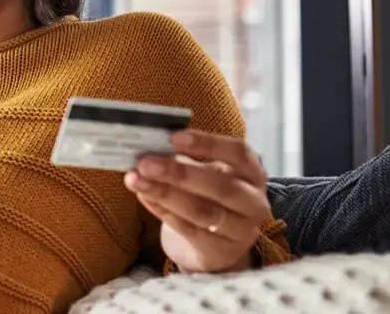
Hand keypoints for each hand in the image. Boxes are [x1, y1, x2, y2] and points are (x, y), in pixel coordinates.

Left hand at [124, 129, 270, 273]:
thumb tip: (148, 147)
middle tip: (145, 163)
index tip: (174, 137)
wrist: (216, 247)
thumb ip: (182, 160)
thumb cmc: (208, 199)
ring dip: (164, 194)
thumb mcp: (204, 175)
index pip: (238, 153)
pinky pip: (188, 230)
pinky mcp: (220, 252)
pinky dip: (162, 211)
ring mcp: (241, 231)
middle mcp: (254, 203)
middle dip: (180, 173)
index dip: (208, 143)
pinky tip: (143, 197)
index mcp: (252, 174)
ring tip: (135, 180)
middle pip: (221, 186)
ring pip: (203, 211)